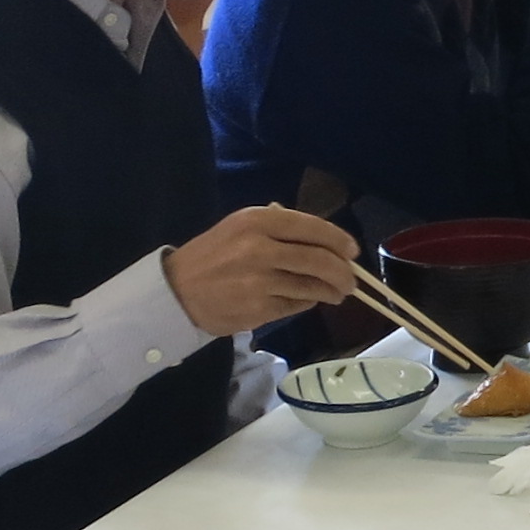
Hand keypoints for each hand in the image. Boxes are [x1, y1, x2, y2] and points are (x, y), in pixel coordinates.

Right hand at [163, 206, 360, 335]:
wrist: (176, 292)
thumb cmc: (212, 256)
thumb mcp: (240, 227)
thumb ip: (280, 229)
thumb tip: (328, 243)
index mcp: (257, 221)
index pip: (312, 228)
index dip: (339, 240)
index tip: (352, 251)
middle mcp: (260, 248)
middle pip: (319, 260)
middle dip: (343, 273)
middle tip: (351, 281)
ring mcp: (260, 281)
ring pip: (312, 286)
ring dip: (331, 291)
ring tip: (336, 293)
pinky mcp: (260, 309)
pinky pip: (296, 305)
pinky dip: (307, 303)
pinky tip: (306, 300)